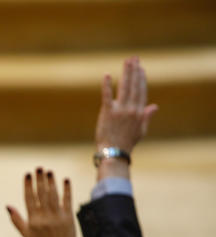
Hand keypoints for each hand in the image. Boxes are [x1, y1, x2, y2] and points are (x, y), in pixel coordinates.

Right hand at [7, 168, 76, 236]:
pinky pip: (67, 201)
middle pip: (41, 194)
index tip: (27, 174)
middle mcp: (45, 216)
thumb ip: (16, 219)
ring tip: (49, 171)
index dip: (28, 185)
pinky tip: (65, 180)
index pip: (29, 198)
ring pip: (53, 195)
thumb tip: (7, 206)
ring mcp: (57, 216)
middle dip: (39, 179)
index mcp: (33, 219)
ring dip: (51, 182)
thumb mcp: (26, 233)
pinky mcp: (69, 217)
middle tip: (38, 168)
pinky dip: (67, 190)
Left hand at [95, 56, 157, 179]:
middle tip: (134, 58)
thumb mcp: (141, 130)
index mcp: (139, 112)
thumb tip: (154, 106)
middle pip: (134, 86)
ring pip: (124, 87)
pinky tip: (106, 75)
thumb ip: (146, 116)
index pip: (142, 91)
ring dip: (126, 73)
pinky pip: (107, 95)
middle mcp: (131, 109)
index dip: (141, 79)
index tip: (141, 68)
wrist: (114, 152)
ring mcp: (120, 110)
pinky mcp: (107, 112)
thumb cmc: (126, 143)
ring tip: (127, 61)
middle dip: (135, 71)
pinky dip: (107, 85)